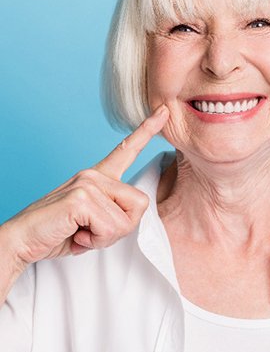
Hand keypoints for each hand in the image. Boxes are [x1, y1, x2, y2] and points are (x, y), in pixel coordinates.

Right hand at [2, 105, 169, 264]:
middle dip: (121, 229)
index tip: (164, 112)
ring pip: (125, 220)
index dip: (147, 131)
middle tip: (92, 232)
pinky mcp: (81, 197)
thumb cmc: (58, 232)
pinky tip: (76, 235)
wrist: (23, 240)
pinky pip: (110, 227)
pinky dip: (95, 240)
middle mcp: (94, 175)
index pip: (126, 150)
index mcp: (98, 177)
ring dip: (105, 237)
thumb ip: (114, 213)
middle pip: (140, 204)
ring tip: (81, 233)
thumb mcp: (94, 222)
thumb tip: (132, 215)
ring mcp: (88, 183)